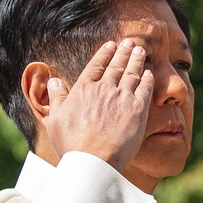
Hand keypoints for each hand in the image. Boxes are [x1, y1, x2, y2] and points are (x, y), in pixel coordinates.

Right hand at [46, 39, 154, 175]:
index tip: (111, 45)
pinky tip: (150, 74)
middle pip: (116, 65)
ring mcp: (121, 97)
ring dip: (137, 60)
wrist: (93, 160)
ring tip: (141, 51)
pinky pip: (144, 88)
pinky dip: (147, 79)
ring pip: (132, 73)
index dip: (105, 53)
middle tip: (131, 42)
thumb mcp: (55, 120)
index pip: (96, 65)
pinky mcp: (137, 109)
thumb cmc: (72, 145)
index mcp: (83, 89)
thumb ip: (57, 97)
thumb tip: (53, 80)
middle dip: (124, 52)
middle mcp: (103, 89)